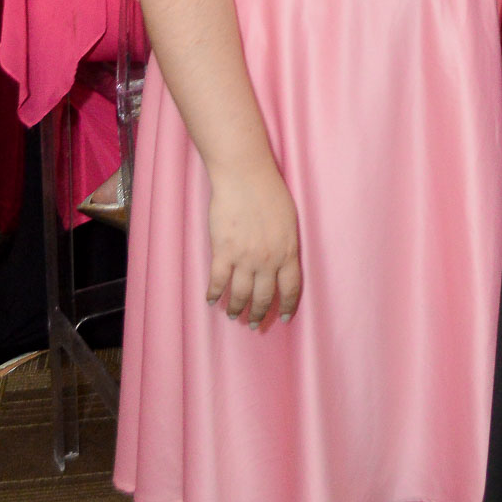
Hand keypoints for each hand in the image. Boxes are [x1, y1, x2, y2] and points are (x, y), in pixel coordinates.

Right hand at [206, 163, 302, 328]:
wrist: (245, 176)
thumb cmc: (270, 191)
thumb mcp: (289, 219)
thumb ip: (286, 243)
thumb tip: (283, 260)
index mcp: (288, 251)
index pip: (290, 289)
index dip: (286, 307)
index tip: (283, 318)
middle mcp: (268, 260)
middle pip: (264, 297)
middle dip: (258, 314)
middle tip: (253, 324)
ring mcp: (244, 257)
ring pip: (240, 294)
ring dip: (236, 308)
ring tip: (233, 315)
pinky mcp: (223, 251)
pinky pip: (218, 281)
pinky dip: (213, 294)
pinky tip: (211, 300)